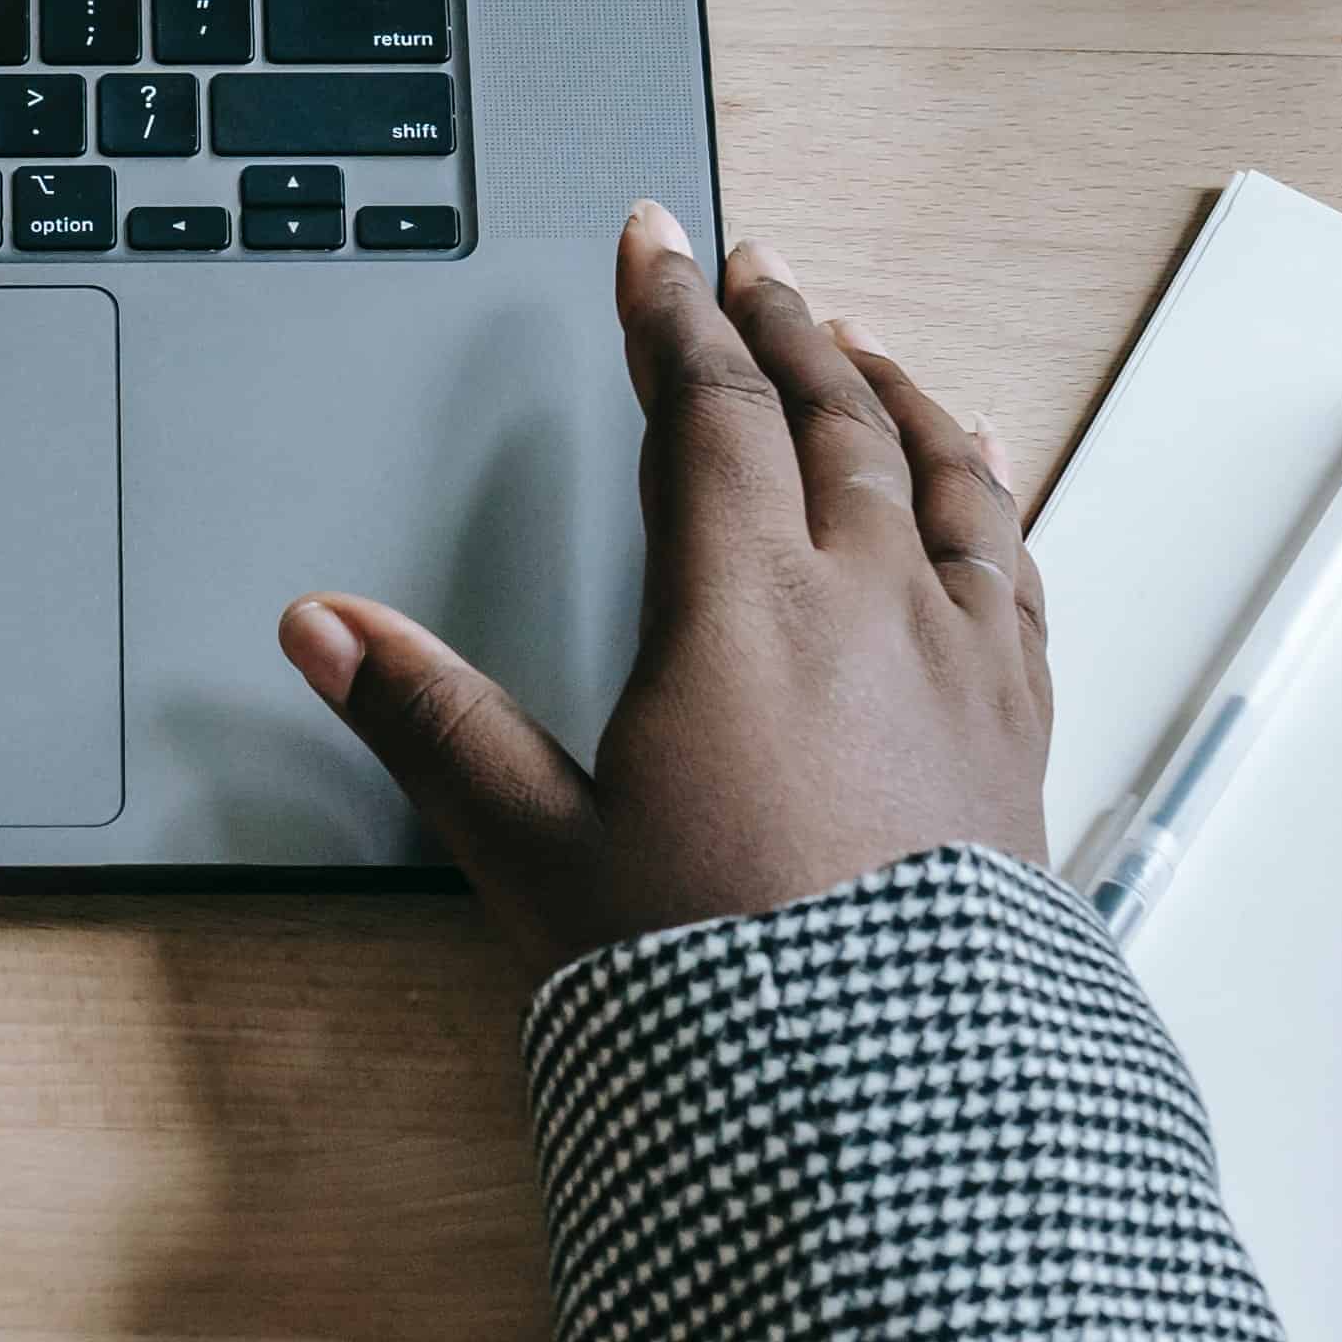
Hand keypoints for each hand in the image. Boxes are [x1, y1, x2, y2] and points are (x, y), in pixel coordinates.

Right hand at [281, 203, 1051, 968]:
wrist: (891, 1096)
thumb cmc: (721, 984)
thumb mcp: (539, 849)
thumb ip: (432, 721)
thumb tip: (323, 627)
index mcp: (743, 610)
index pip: (706, 411)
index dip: (672, 314)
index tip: (654, 244)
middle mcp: (868, 604)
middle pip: (829, 414)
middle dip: (781, 327)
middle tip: (749, 269)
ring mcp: (960, 658)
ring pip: (938, 471)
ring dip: (891, 389)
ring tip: (860, 346)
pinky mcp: (1018, 723)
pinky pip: (1013, 560)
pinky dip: (986, 489)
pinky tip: (977, 486)